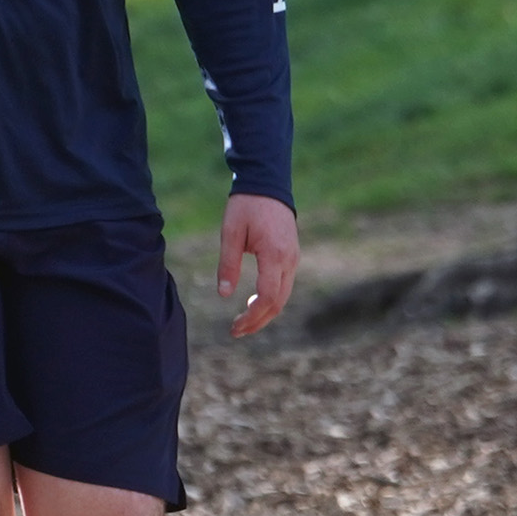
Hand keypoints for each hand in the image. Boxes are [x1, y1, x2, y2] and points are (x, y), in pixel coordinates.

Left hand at [218, 195, 300, 337]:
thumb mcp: (231, 233)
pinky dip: (270, 299)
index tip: (235, 326)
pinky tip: (254, 302)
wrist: (268, 184)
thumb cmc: (246, 206)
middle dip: (258, 321)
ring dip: (265, 313)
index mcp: (274, 254)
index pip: (267, 297)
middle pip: (278, 303)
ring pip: (283, 296)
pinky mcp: (292, 255)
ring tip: (243, 322)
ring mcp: (293, 258)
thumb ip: (228, 264)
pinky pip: (284, 285)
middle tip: (236, 331)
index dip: (251, 317)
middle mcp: (289, 260)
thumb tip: (223, 294)